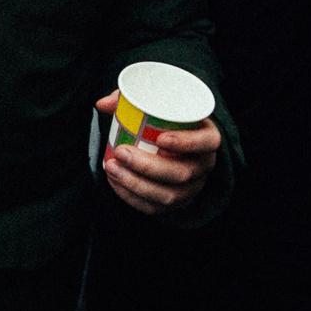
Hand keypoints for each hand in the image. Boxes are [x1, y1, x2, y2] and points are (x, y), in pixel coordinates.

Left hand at [96, 92, 219, 214]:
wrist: (177, 149)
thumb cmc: (168, 123)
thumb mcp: (159, 107)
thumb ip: (132, 102)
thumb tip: (103, 104)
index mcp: (208, 138)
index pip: (207, 142)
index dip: (186, 143)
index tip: (160, 139)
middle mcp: (204, 166)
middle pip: (182, 173)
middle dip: (147, 166)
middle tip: (121, 152)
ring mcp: (192, 188)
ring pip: (168, 195)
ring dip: (136, 183)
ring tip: (112, 167)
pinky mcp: (176, 203)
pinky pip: (155, 208)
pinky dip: (132, 197)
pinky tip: (116, 182)